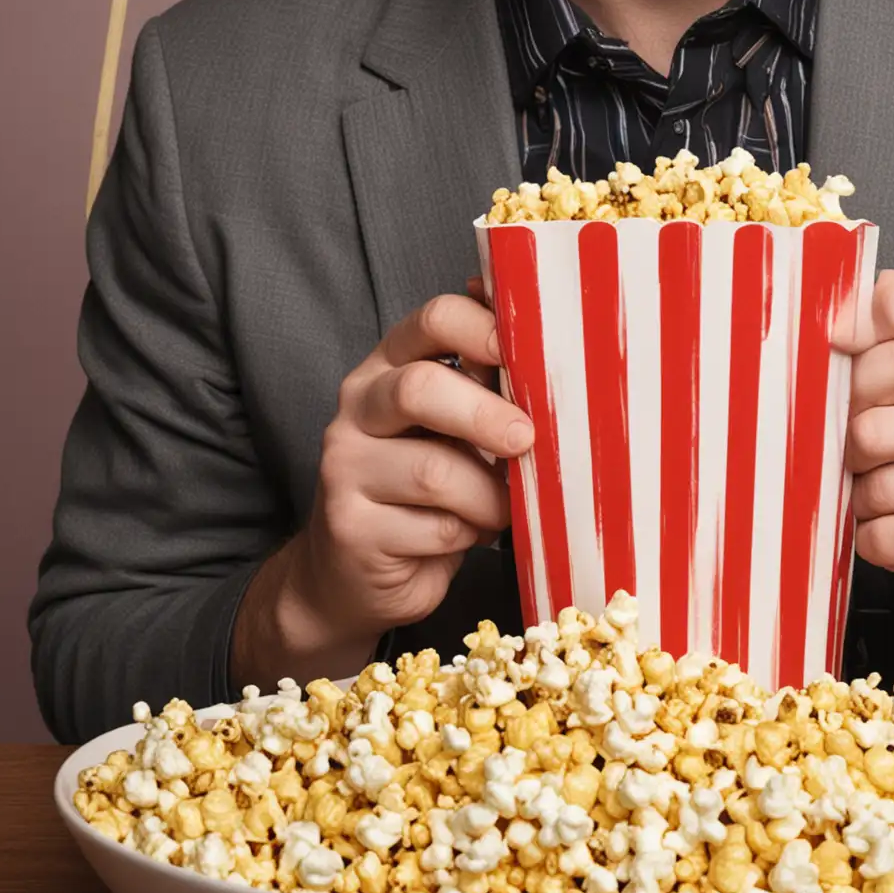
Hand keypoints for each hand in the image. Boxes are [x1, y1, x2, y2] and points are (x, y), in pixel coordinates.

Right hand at [232, 286, 532, 686]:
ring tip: (503, 507)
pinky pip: (436, 527)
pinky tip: (469, 532)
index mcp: (388, 365)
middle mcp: (357, 408)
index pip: (434, 319)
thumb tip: (548, 345)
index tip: (534, 352)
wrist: (356, 573)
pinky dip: (471, 533)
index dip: (487, 328)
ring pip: (434, 470)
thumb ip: (486, 386)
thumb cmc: (424, 489)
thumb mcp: (454, 427)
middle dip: (485, 414)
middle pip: (419, 389)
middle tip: (525, 439)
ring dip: (488, 494)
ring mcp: (345, 468)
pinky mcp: (352, 528)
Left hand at [838, 270, 893, 683]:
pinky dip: (875, 540)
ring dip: (861, 498)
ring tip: (885, 495)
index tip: (837, 336)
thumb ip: (875, 358)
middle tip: (857, 450)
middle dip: (845, 435)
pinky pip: (884, 535)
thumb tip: (803, 346)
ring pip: (871, 481)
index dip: (867, 314)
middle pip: (871, 402)